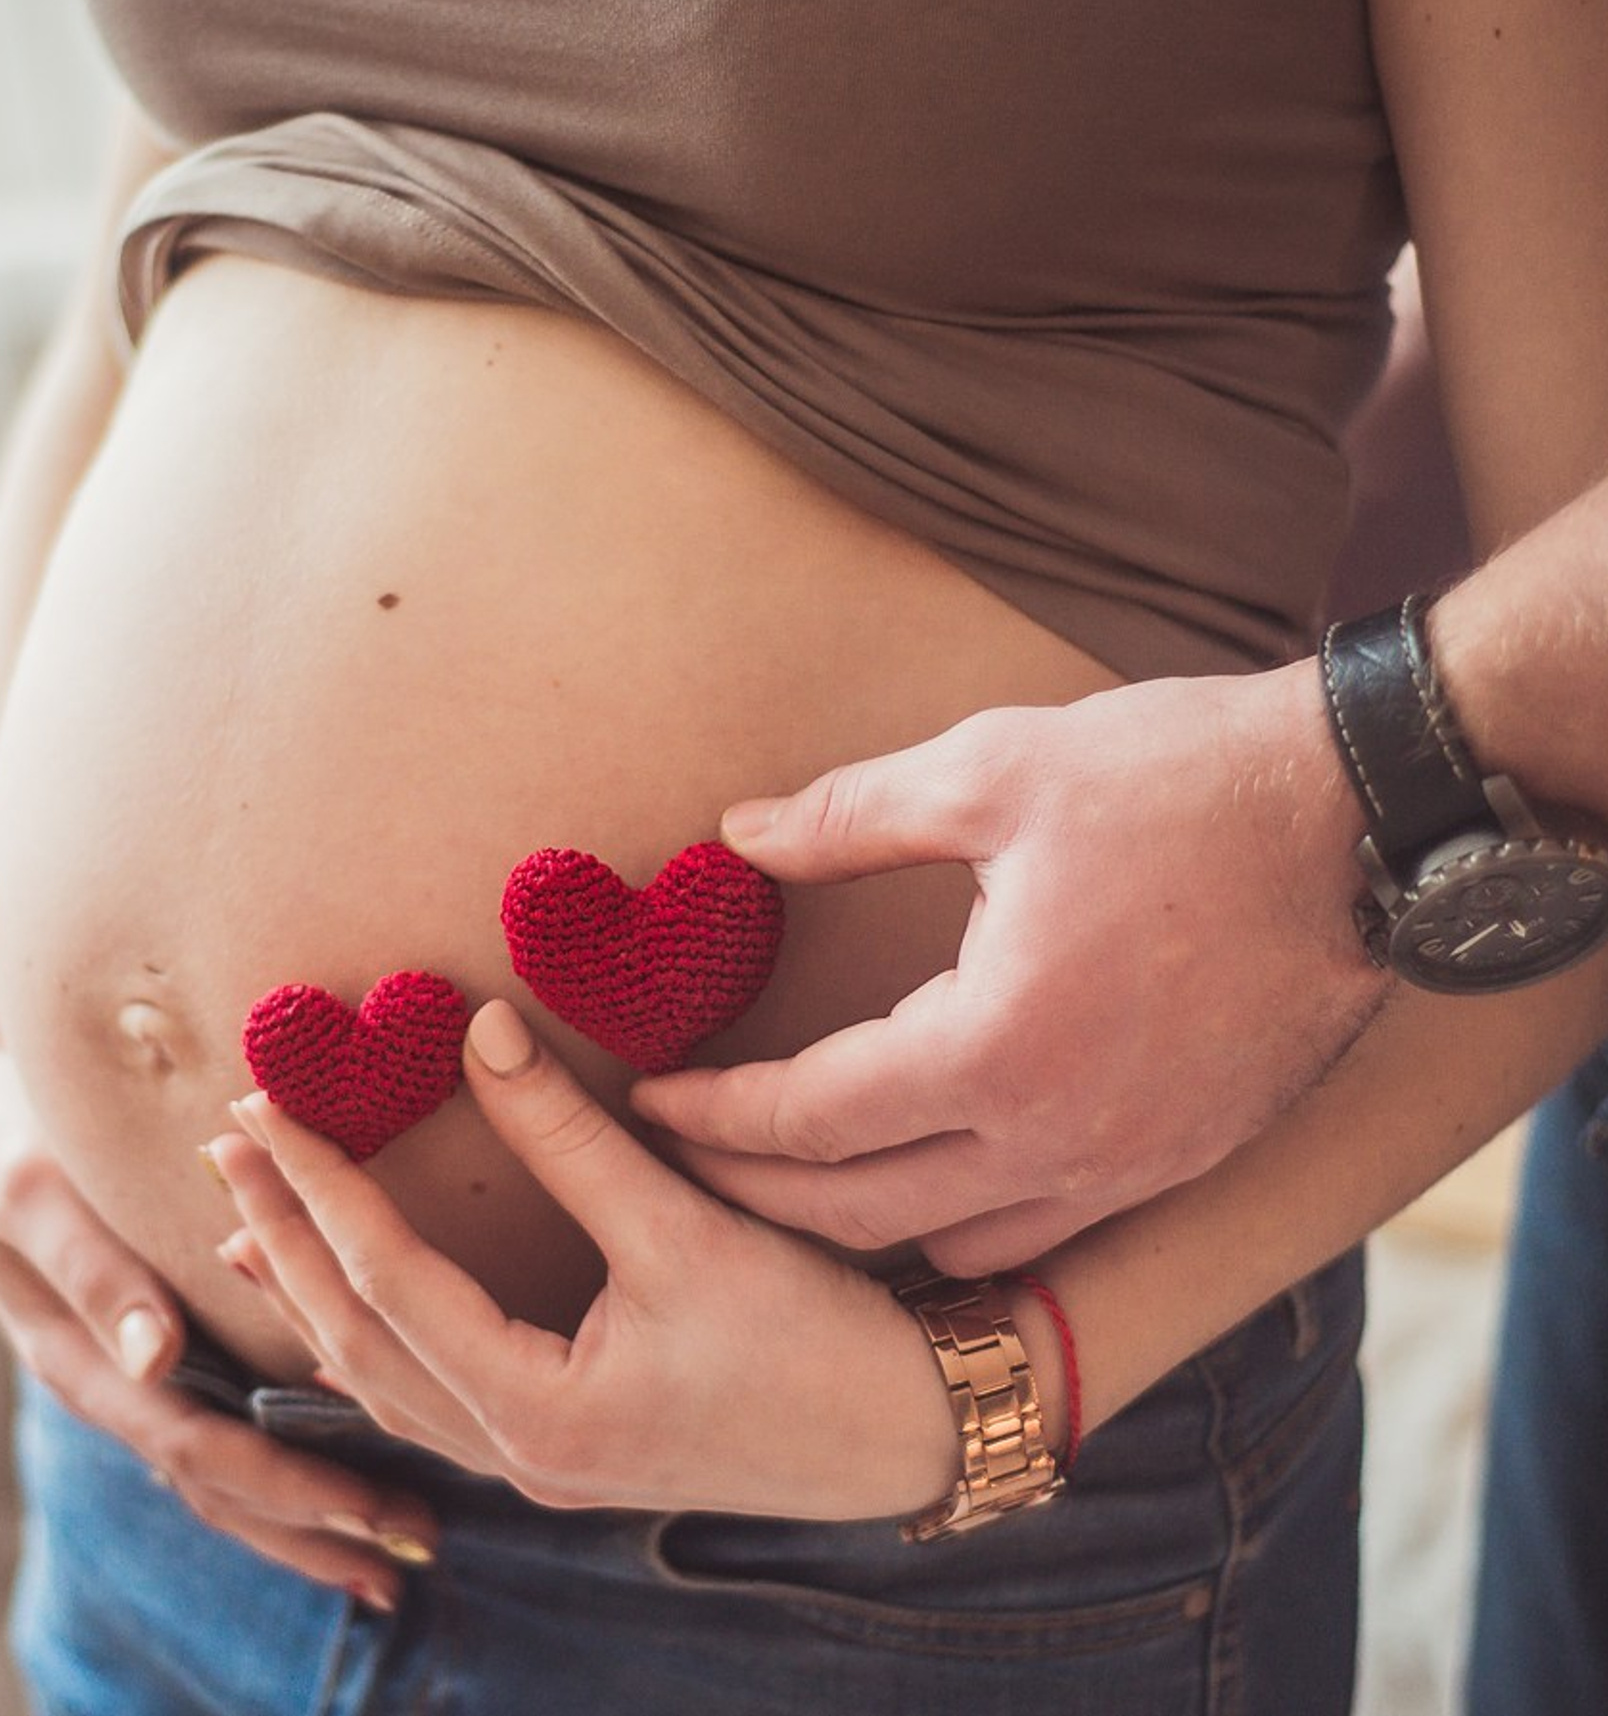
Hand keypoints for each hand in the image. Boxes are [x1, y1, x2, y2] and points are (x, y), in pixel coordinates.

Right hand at [0, 1037, 435, 1603]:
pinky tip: (359, 1467)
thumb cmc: (4, 1143)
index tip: (367, 1510)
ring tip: (403, 1543)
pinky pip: (228, 1423)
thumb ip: (92, 1269)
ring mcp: (135, 1377)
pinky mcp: (162, 1352)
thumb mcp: (32, 1191)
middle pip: (221, 1484)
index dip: (284, 1483)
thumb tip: (154, 1360)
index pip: (196, 1448)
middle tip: (419, 1548)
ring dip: (311, 1513)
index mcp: (82, 1362)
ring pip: (226, 1470)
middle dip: (317, 1523)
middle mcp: (114, 1386)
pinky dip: (289, 1458)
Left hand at [208, 1002, 959, 1521]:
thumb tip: (482, 1030)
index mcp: (538, 1410)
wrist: (912, 1434)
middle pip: (358, 1340)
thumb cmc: (814, 1339)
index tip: (264, 1103)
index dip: (321, 1183)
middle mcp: (518, 1454)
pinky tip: (353, 1301)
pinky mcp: (566, 1446)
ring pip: (382, 1382)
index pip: (388, 1282)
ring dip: (315, 1292)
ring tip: (252, 1224)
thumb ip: (571, 1136)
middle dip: (286, 1238)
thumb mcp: (689, 1227)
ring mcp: (538, 1463)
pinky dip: (370, 1335)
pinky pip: (426, 1395)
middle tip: (226, 1147)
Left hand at [631, 658, 1392, 1273]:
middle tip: (685, 1157)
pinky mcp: (1183, 1161)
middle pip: (863, 1216)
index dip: (716, 1117)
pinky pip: (1042, 1234)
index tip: (653, 1100)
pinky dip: (958, 1226)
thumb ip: (849, 815)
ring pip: (954, 1248)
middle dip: (756, 1192)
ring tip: (790, 1177)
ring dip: (854, 1226)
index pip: (811, 1121)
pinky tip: (926, 1179)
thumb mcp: (994, 769)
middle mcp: (1061, 1140)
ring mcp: (1132, 1166)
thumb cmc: (1181, 783)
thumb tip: (738, 833)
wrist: (1365, 819)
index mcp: (996, 1049)